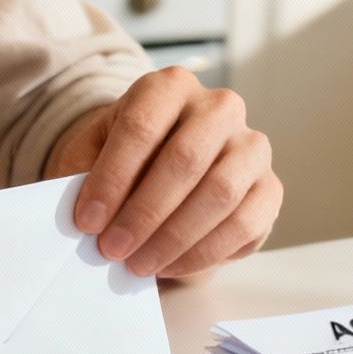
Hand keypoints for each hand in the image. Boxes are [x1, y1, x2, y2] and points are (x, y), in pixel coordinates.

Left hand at [45, 68, 280, 278]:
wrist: (164, 169)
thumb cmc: (124, 161)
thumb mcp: (92, 155)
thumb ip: (84, 177)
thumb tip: (82, 219)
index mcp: (170, 86)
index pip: (141, 127)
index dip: (112, 178)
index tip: (87, 221)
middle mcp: (219, 107)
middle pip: (185, 159)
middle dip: (143, 213)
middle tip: (112, 250)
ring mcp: (252, 146)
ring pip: (220, 193)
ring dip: (173, 237)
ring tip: (137, 265)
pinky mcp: (269, 188)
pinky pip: (244, 223)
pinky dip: (203, 253)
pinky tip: (170, 266)